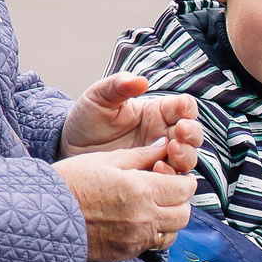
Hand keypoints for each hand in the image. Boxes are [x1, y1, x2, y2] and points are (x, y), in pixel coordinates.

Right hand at [53, 140, 195, 261]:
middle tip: (168, 191)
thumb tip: (165, 145)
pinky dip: (153, 234)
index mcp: (142, 189)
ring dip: (170, 220)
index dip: (185, 180)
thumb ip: (141, 155)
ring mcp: (136, 238)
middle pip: (184, 213)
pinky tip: (138, 222)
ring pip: (173, 233)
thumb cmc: (71, 181)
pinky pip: (152, 245)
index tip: (178, 176)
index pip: (184, 188)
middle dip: (180, 201)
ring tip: (154, 208)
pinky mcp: (126, 252)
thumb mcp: (106, 160)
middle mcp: (144, 217)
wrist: (42, 216)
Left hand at [61, 72, 201, 169]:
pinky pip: (170, 180)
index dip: (187, 108)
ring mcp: (159, 158)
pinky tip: (156, 171)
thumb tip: (141, 81)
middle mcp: (164, 134)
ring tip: (171, 153)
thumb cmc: (87, 120)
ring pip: (187, 158)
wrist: (69, 150)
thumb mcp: (99, 98)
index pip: (183, 108)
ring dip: (185, 156)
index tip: (181, 110)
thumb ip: (118, 86)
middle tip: (179, 134)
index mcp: (157, 112)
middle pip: (192, 135)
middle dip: (191, 134)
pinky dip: (170, 177)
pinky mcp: (151, 177)